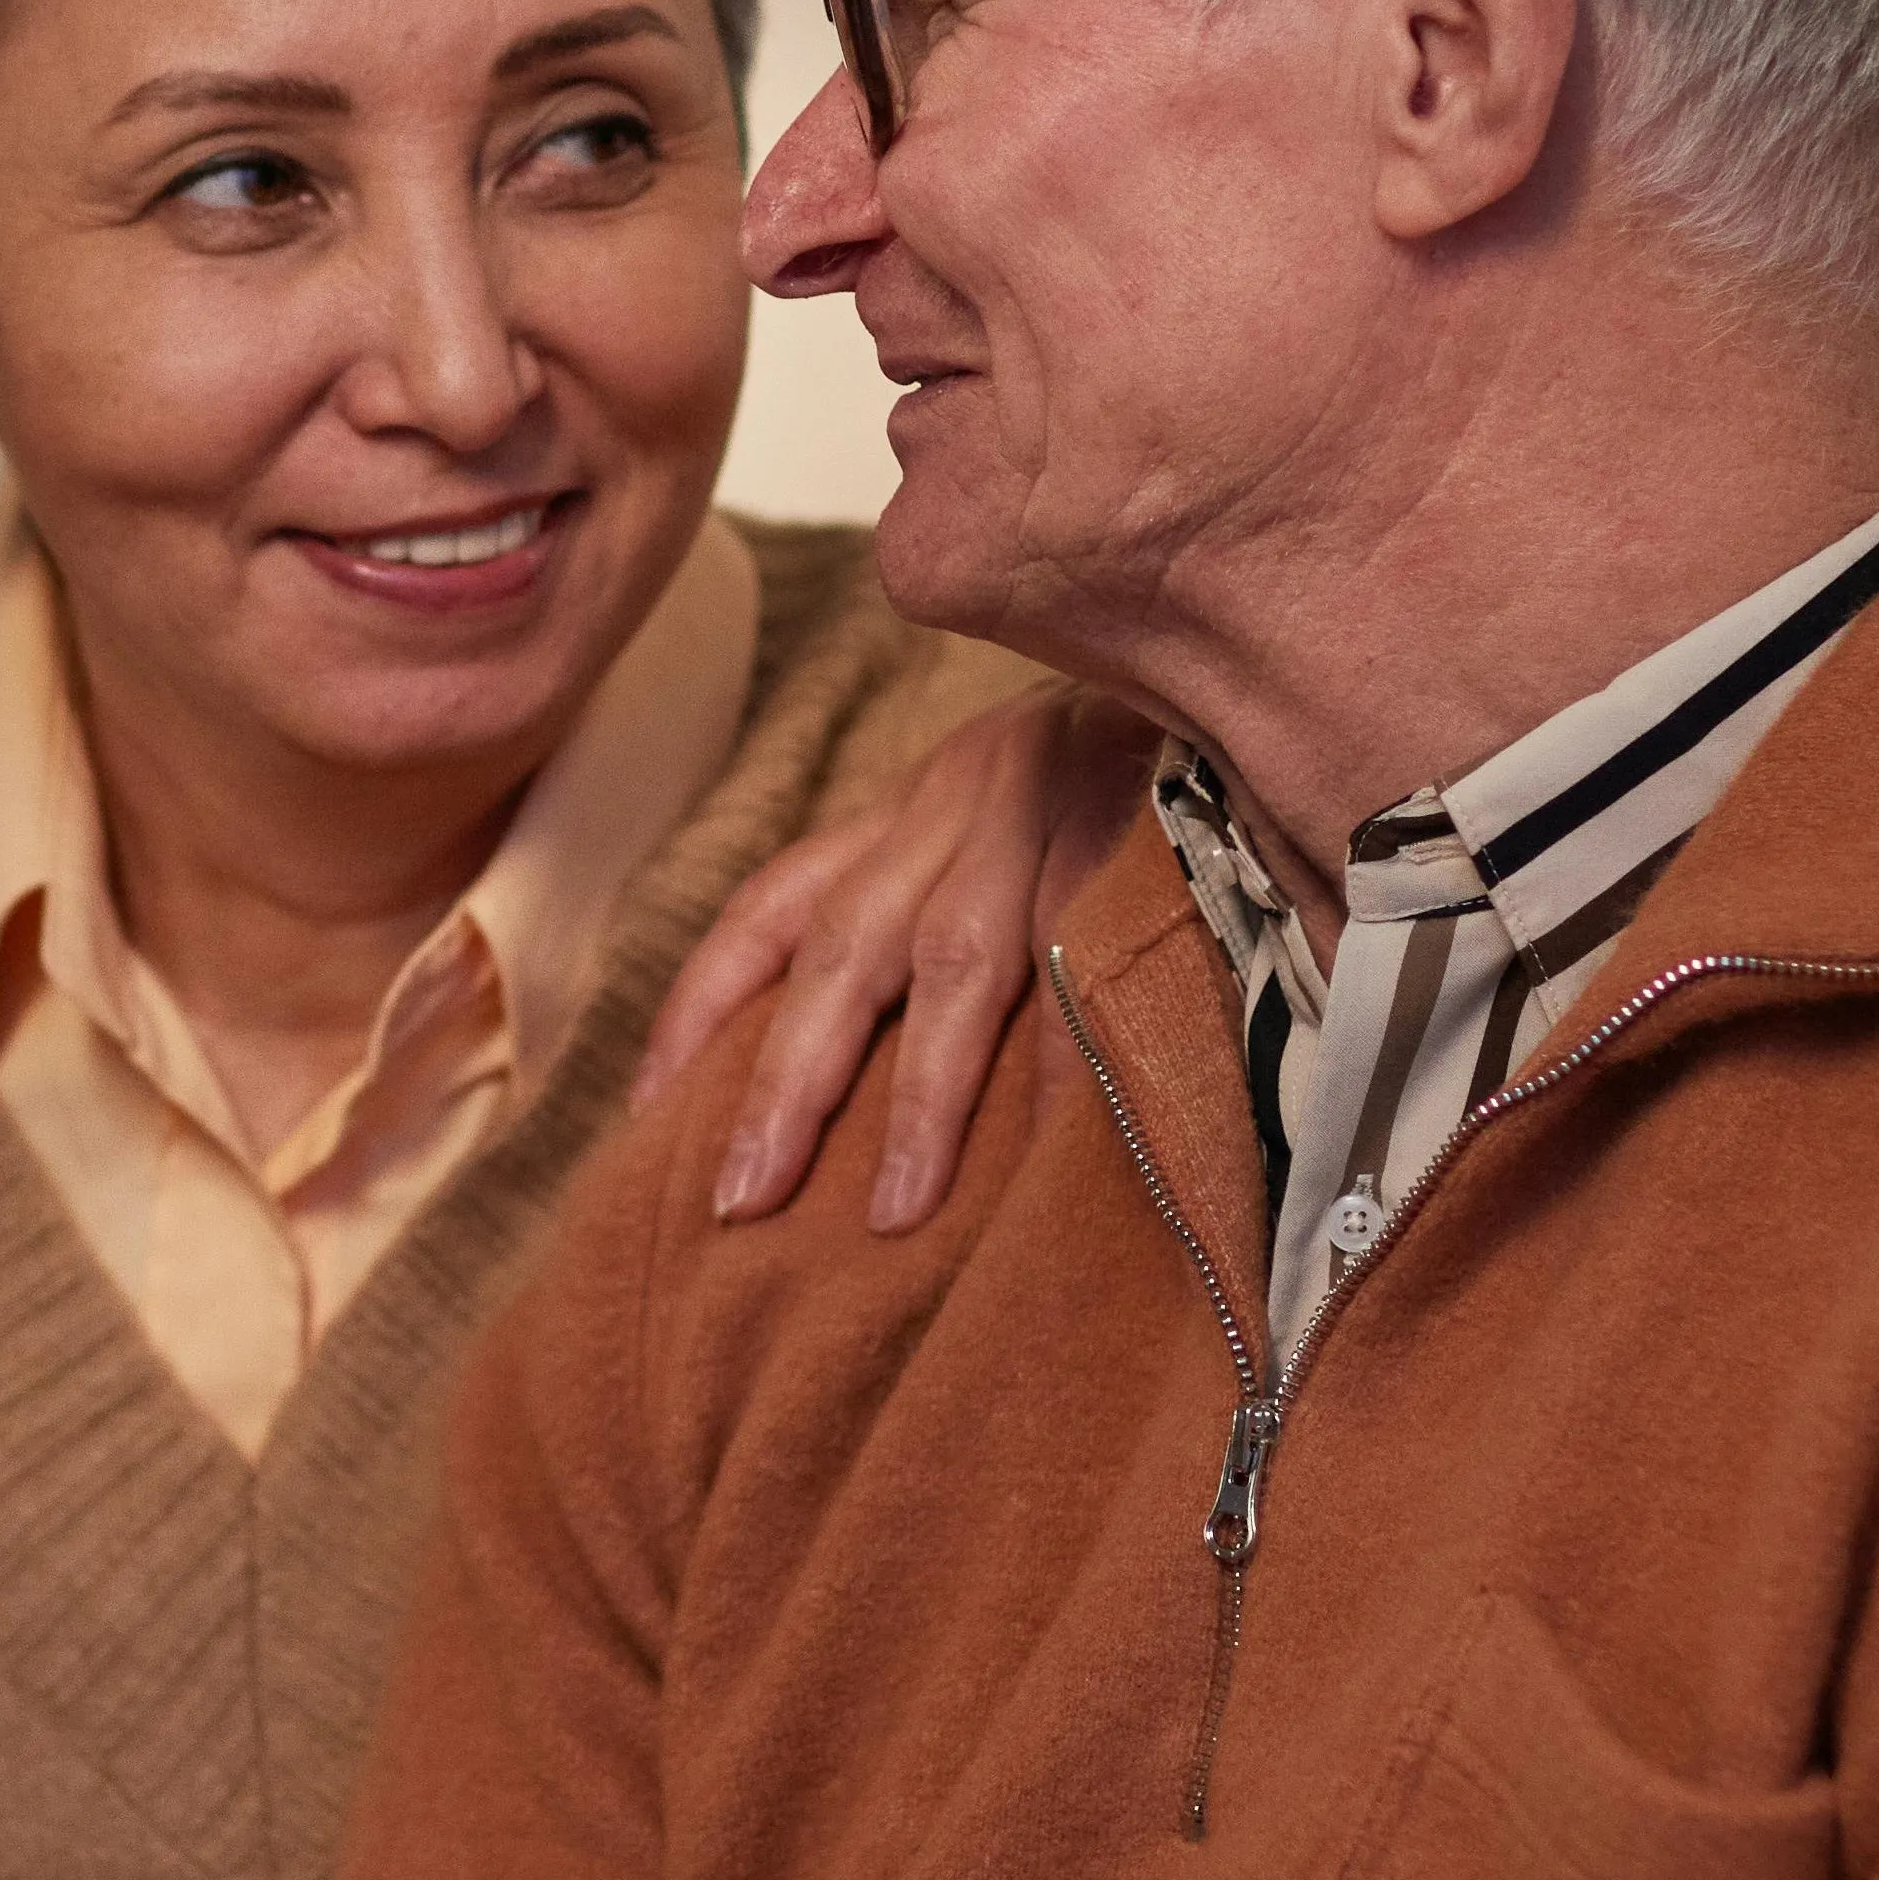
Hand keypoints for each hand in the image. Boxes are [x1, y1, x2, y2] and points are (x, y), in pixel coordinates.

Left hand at [634, 680, 1158, 1228]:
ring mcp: (1044, 817)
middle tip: (737, 1202)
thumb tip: (850, 1079)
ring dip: (919, 1100)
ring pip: (956, 966)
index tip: (647, 1109)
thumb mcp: (996, 825)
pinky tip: (1054, 1162)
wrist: (1231, 664)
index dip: (699, 1011)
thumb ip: (928, 914)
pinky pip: (1088, 972)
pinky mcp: (1136, 839)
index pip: (771, 910)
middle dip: (782, 1085)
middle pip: (840, 953)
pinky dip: (1070, 1072)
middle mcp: (954, 807)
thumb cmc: (1113, 783)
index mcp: (906, 813)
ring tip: (891, 1215)